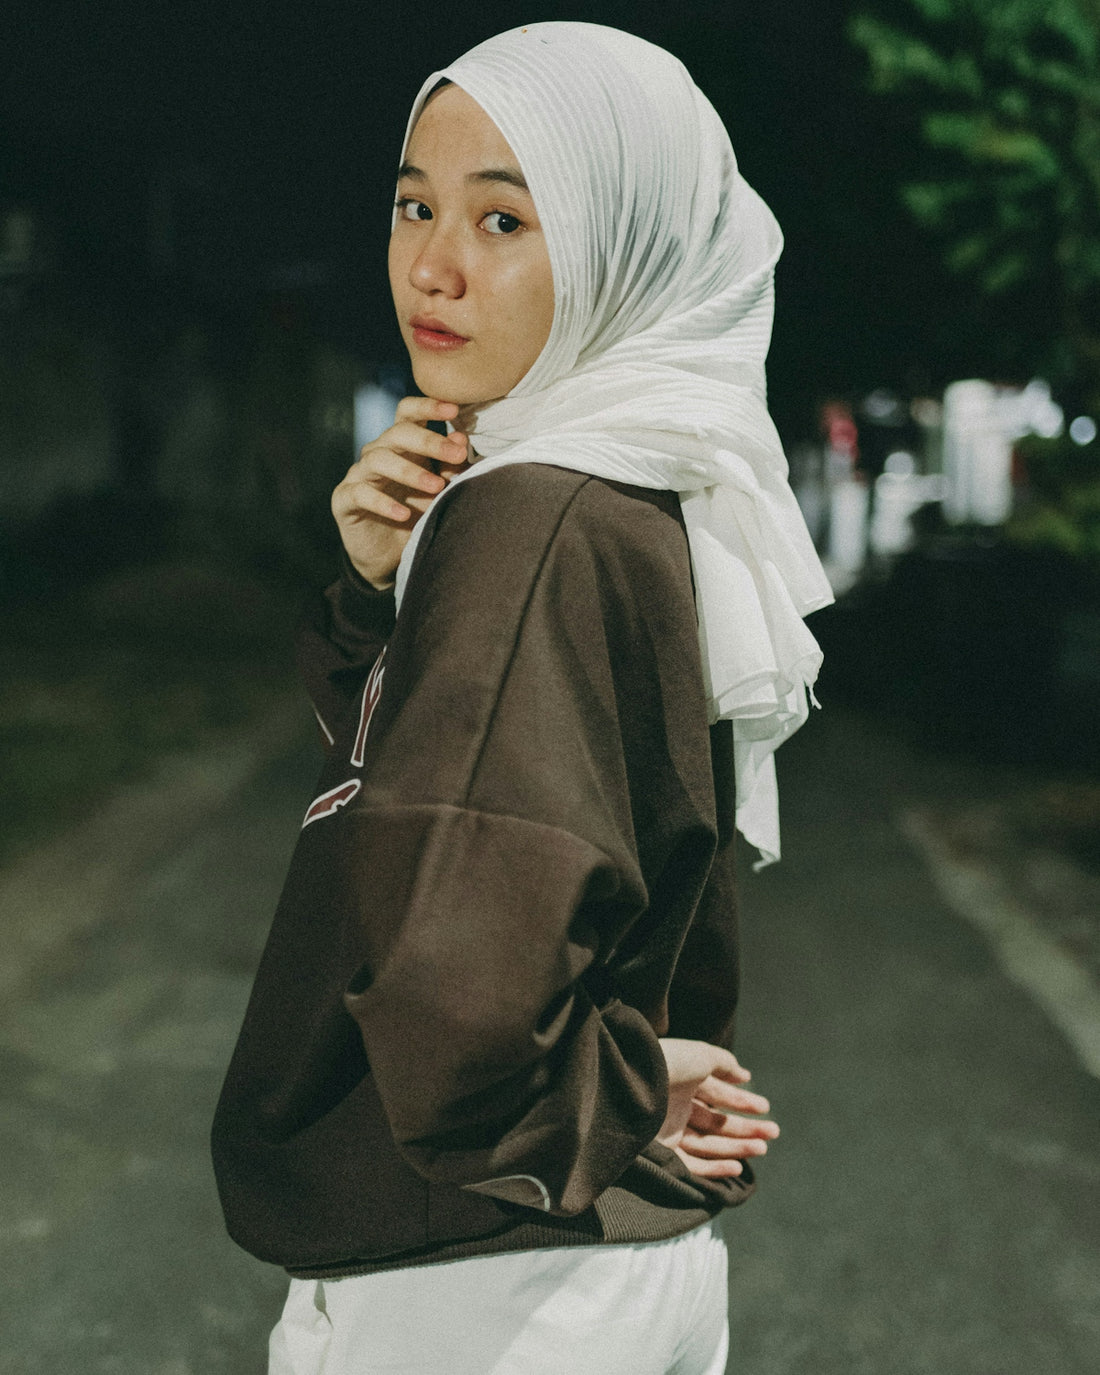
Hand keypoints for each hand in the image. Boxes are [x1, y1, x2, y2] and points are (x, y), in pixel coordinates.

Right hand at [332, 396, 468, 588]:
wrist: (388, 556)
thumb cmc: (417, 516)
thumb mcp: (440, 491)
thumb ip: (450, 467)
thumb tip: (461, 440)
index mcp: (401, 445)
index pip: (408, 413)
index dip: (428, 406)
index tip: (454, 409)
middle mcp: (378, 452)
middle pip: (397, 433)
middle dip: (429, 441)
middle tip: (456, 455)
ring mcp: (359, 474)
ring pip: (379, 459)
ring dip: (410, 472)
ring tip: (437, 488)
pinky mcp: (344, 499)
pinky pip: (360, 493)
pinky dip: (383, 503)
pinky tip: (403, 514)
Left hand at [656, 1038, 778, 1179]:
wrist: (633, 1083)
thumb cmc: (668, 1064)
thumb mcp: (700, 1055)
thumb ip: (724, 1063)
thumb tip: (745, 1075)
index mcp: (684, 1081)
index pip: (718, 1094)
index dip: (741, 1100)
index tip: (765, 1107)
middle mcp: (676, 1106)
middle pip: (717, 1121)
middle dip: (746, 1127)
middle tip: (773, 1132)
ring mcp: (669, 1130)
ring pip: (709, 1143)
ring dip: (737, 1147)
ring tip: (763, 1148)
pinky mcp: (662, 1153)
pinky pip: (692, 1165)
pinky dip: (715, 1168)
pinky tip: (738, 1167)